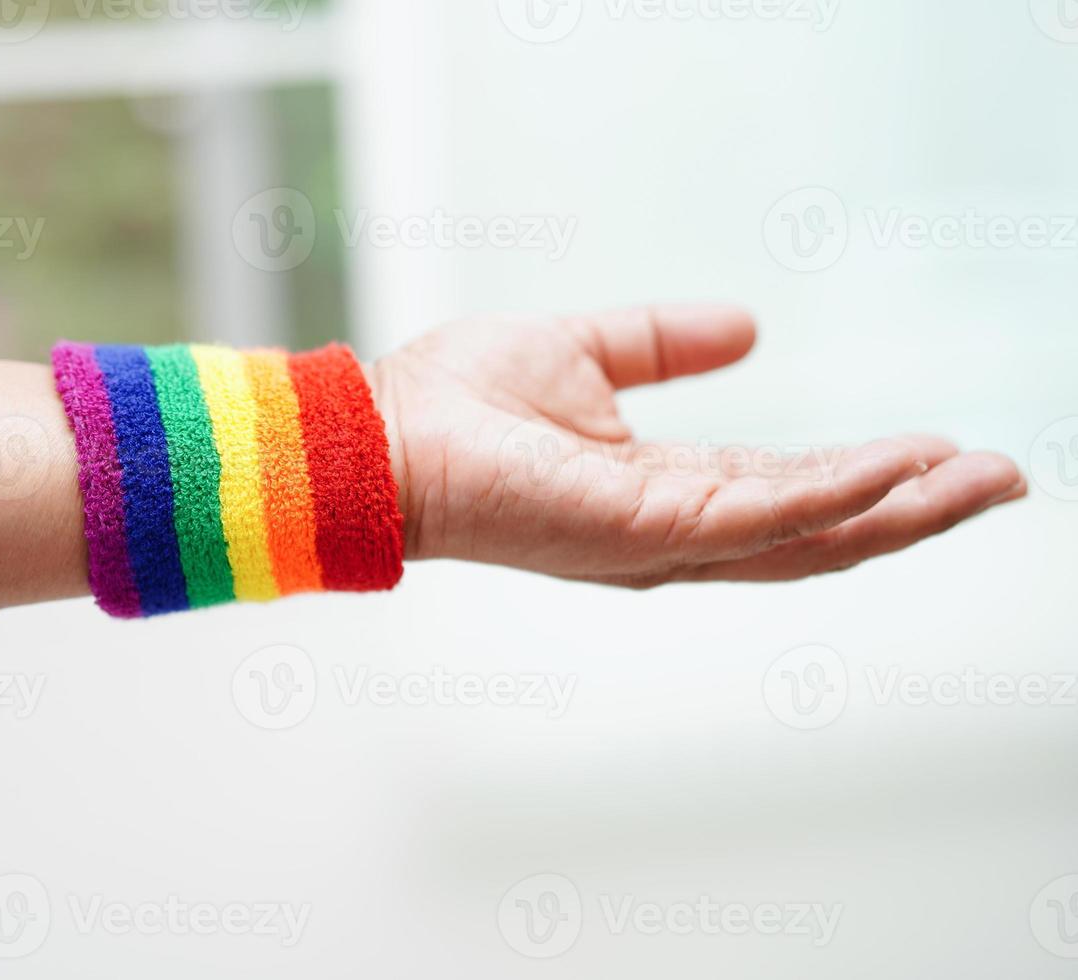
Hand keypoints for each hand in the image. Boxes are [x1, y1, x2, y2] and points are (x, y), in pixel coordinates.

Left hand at [366, 305, 1025, 587]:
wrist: (384, 433)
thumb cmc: (461, 402)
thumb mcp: (586, 352)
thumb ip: (665, 344)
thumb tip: (752, 326)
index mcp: (663, 491)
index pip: (790, 491)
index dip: (868, 476)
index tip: (940, 450)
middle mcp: (671, 531)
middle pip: (819, 529)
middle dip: (913, 508)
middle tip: (1001, 480)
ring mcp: (659, 540)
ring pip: (808, 536)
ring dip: (900, 508)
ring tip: (981, 478)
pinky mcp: (638, 530)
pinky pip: (759, 517)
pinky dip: (833, 494)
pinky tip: (895, 466)